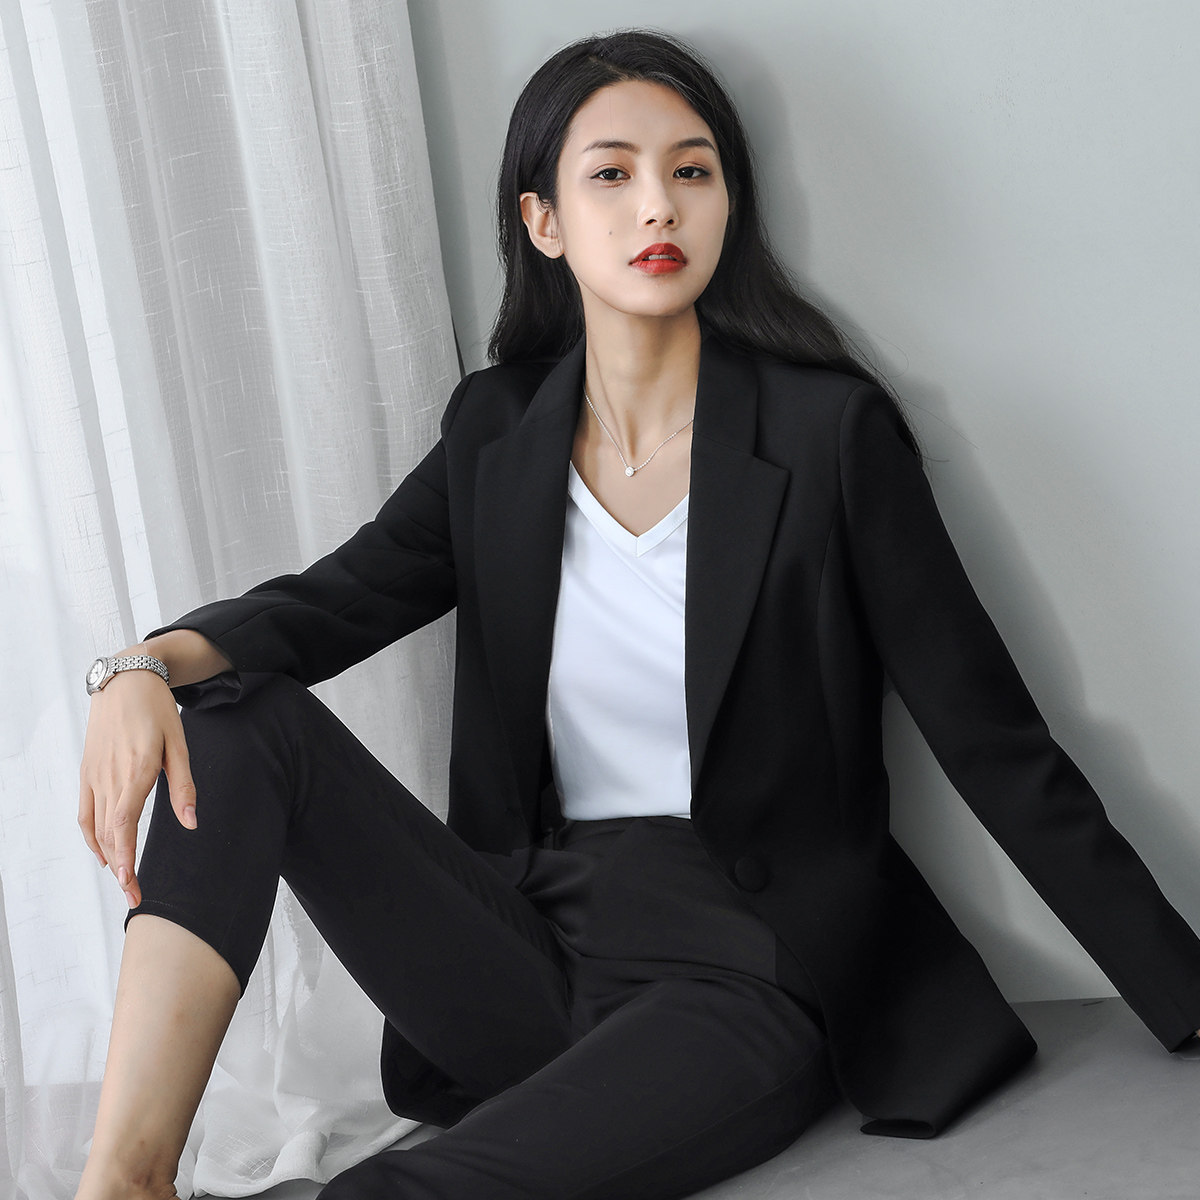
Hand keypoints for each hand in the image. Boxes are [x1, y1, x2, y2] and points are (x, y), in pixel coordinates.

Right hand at [78, 666, 196, 907]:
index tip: (129, 881)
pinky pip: (86, 812)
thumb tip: (192, 824)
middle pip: (111, 832)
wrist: (126, 680)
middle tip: (136, 896)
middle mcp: (110, 776)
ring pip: (97, 825)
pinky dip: (93, 836)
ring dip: (109, 856)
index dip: (125, 855)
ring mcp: (95, 775)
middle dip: (122, 868)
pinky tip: (105, 853)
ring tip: (124, 881)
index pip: (124, 823)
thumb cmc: (158, 711)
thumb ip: (184, 787)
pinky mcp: (88, 772)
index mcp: (136, 770)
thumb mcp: (180, 744)